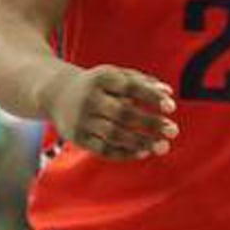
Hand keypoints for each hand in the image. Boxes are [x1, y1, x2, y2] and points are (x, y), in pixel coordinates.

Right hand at [44, 64, 177, 158]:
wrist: (55, 93)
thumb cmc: (98, 85)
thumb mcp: (116, 76)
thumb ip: (143, 82)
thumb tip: (169, 93)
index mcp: (100, 78)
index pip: (129, 87)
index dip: (151, 97)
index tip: (172, 107)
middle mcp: (88, 99)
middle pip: (122, 113)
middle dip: (150, 123)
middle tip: (174, 131)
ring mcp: (80, 120)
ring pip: (114, 134)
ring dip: (141, 142)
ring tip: (163, 146)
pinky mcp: (76, 137)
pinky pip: (102, 149)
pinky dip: (124, 153)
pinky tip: (144, 152)